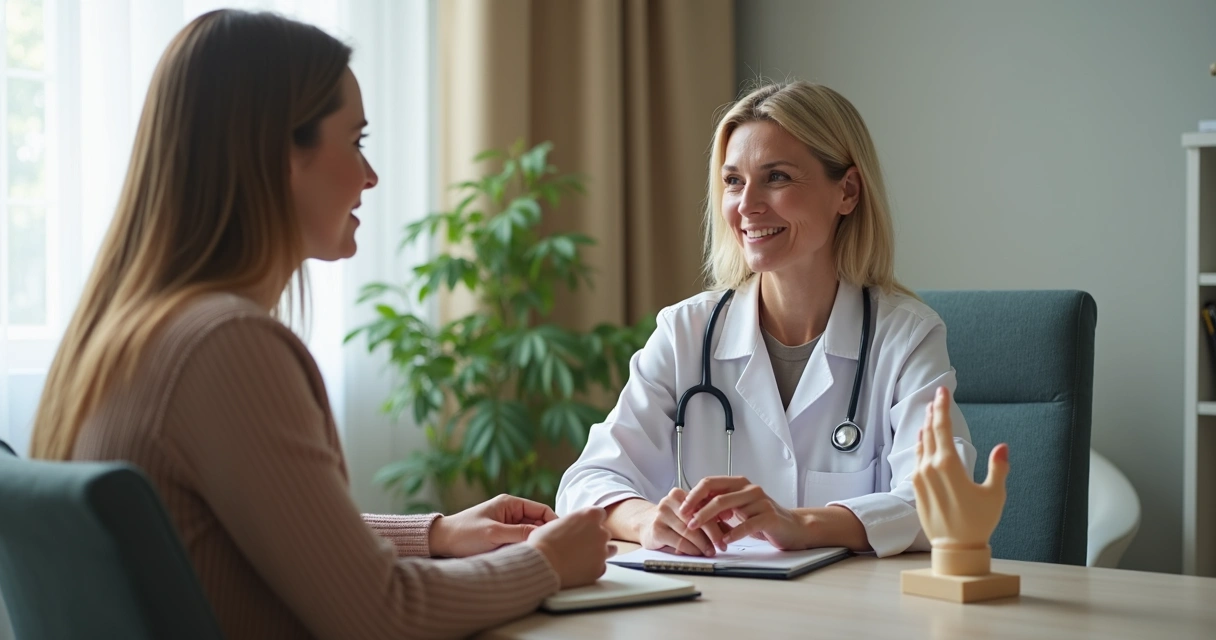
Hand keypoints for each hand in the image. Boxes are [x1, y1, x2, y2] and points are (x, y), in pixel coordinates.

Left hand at [429, 494, 557, 557]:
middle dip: (543, 535)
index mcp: (510, 503)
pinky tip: (525, 557)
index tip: (559, 538)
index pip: (542, 510)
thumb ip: (519, 533)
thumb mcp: (493, 533)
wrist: (441, 542)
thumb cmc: (464, 534)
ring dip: (532, 543)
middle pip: (537, 523)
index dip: (553, 522)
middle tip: (550, 550)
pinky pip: (519, 541)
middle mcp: (510, 512)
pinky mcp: (501, 537)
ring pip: (529, 534)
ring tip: (537, 554)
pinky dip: (523, 548)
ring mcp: (506, 525)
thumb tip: (542, 536)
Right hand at [526, 507, 613, 588]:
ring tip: (583, 557)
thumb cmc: (543, 542)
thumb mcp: (555, 522)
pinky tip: (580, 569)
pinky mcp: (600, 569)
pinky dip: (593, 568)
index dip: (592, 521)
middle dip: (595, 538)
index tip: (585, 527)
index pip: (600, 514)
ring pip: (609, 550)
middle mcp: (601, 532)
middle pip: (604, 533)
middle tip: (580, 545)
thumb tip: (570, 528)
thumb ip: (570, 523)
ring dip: (599, 552)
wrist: (542, 563)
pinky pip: (601, 567)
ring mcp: (602, 551)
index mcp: (590, 515)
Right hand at [637, 488, 729, 555]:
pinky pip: (678, 541)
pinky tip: (696, 553)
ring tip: (710, 552)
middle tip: (721, 546)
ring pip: (688, 531)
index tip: (727, 535)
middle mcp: (670, 501)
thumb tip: (730, 530)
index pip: (703, 507)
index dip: (717, 522)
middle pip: (696, 519)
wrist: (644, 523)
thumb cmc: (671, 520)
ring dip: (702, 545)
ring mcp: (661, 514)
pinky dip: (690, 549)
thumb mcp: (689, 516)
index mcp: (681, 494)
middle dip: (712, 535)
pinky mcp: (656, 528)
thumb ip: (708, 520)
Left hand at [679, 477, 809, 550]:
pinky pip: (747, 524)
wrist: (792, 527)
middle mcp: (749, 488)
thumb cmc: (761, 518)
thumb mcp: (738, 509)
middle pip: (717, 494)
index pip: (710, 483)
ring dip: (710, 521)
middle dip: (698, 508)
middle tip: (686, 522)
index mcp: (739, 484)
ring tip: (699, 531)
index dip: (694, 495)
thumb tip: (691, 510)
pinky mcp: (770, 516)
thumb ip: (719, 506)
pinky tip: (724, 541)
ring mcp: (760, 501)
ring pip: (729, 507)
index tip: (681, 508)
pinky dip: (733, 533)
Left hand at [912, 386, 1009, 548]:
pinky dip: (921, 445)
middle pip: (930, 431)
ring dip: (926, 427)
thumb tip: (1002, 447)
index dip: (943, 407)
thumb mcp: (994, 494)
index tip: (943, 391)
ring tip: (930, 413)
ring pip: (922, 444)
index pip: (942, 427)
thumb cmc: (977, 522)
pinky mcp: (917, 487)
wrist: (954, 547)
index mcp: (948, 465)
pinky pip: (917, 459)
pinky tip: (923, 440)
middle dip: (934, 412)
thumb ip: (998, 468)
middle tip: (937, 396)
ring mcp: (920, 477)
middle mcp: (930, 467)